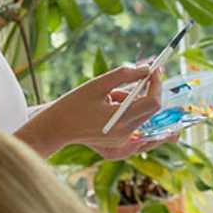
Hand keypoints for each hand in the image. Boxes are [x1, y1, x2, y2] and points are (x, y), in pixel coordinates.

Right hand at [41, 61, 175, 159]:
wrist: (56, 128)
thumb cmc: (73, 104)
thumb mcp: (97, 84)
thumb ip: (123, 75)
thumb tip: (147, 69)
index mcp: (120, 121)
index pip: (153, 103)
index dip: (157, 85)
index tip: (155, 70)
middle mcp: (126, 134)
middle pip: (151, 109)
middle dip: (146, 91)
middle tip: (136, 76)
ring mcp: (124, 141)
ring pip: (143, 115)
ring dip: (135, 101)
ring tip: (111, 96)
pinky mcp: (121, 143)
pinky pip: (135, 122)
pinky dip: (130, 110)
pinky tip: (112, 104)